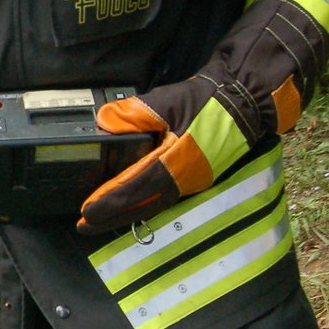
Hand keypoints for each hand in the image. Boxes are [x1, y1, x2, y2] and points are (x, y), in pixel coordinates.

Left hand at [77, 74, 262, 234]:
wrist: (244, 103)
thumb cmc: (205, 101)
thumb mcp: (166, 101)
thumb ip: (133, 112)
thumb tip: (104, 122)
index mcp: (176, 160)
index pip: (136, 187)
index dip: (110, 201)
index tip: (87, 212)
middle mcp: (184, 178)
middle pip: (142, 205)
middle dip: (112, 217)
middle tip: (84, 227)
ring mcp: (191, 182)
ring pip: (153, 205)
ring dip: (125, 215)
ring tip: (100, 221)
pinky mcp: (194, 180)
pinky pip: (162, 199)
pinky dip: (142, 206)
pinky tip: (128, 208)